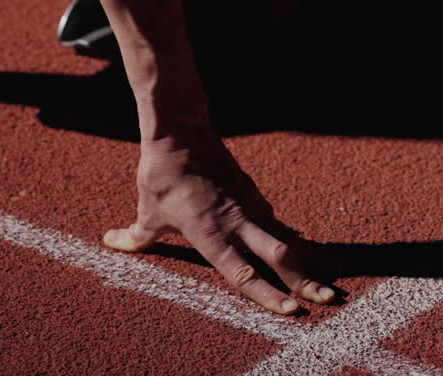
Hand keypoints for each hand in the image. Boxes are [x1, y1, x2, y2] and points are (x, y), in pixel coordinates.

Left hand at [104, 132, 336, 313]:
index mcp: (210, 233)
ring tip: (331, 277)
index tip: (290, 310)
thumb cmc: (162, 174)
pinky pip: (274, 221)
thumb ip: (135, 236)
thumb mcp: (146, 211)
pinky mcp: (252, 193)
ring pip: (286, 237)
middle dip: (305, 280)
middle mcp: (236, 222)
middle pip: (280, 256)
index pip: (242, 272)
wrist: (180, 132)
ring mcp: (249, 206)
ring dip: (309, 258)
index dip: (266, 294)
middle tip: (329, 299)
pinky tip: (303, 249)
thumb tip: (111, 242)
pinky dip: (290, 237)